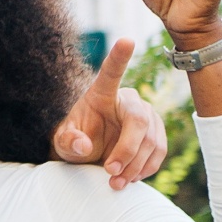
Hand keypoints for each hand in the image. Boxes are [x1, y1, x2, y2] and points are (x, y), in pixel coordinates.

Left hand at [51, 40, 167, 189]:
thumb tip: (82, 145)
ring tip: (115, 181)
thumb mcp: (62, 144)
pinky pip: (158, 152)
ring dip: (135, 165)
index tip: (126, 40)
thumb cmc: (74, 143)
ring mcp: (147, 115)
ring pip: (152, 141)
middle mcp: (127, 100)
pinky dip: (145, 169)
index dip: (118, 57)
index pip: (110, 73)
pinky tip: (129, 177)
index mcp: (101, 93)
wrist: (89, 156)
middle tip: (110, 172)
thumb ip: (68, 143)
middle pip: (139, 120)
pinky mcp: (157, 133)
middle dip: (126, 150)